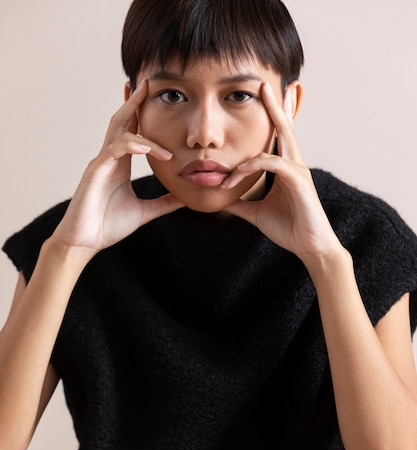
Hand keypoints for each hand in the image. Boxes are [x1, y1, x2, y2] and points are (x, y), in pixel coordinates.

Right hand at [53, 80, 182, 255]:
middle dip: (135, 101)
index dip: (141, 114)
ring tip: (151, 104)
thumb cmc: (108, 226)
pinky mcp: (95, 172)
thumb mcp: (144, 213)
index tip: (155, 97)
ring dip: (134, 116)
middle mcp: (110, 159)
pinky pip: (115, 150)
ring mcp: (101, 163)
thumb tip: (185, 199)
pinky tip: (149, 147)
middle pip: (121, 122)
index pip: (132, 132)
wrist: (84, 242)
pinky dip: (133, 145)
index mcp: (120, 165)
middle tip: (149, 82)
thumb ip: (163, 203)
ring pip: (117, 130)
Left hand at [222, 82, 341, 264]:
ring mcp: (298, 171)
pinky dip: (251, 166)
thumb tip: (221, 198)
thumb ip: (239, 203)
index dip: (273, 117)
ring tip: (249, 120)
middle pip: (285, 127)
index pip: (279, 137)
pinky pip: (271, 164)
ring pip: (281, 139)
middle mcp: (294, 165)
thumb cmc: (289, 229)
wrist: (309, 247)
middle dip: (276, 104)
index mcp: (286, 169)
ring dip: (261, 129)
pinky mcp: (299, 181)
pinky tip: (237, 174)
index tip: (264, 97)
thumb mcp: (255, 213)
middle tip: (265, 83)